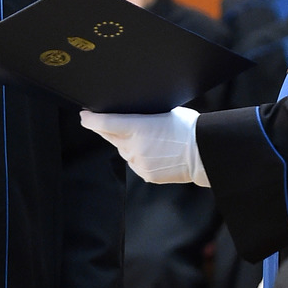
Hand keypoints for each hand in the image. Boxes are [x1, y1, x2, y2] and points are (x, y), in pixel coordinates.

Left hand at [79, 106, 208, 185]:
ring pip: (123, 151)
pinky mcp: (145, 174)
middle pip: (110, 137)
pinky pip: (135, 163)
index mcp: (137, 127)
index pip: (105, 123)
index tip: (84, 116)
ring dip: (127, 144)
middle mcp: (134, 146)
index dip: (90, 120)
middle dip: (106, 129)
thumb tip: (133, 118)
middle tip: (105, 122)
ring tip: (148, 138)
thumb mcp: (164, 112)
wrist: (204, 154)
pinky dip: (138, 156)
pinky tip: (154, 152)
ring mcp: (139, 162)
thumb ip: (144, 117)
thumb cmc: (188, 128)